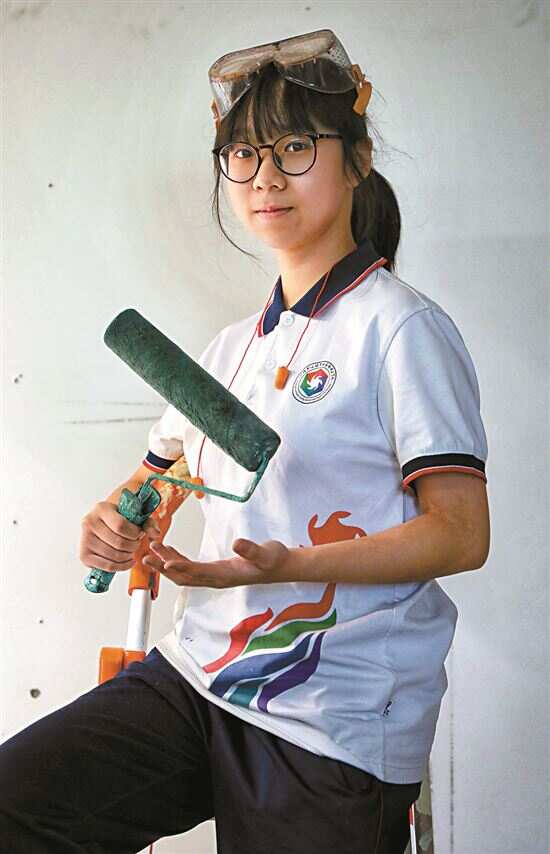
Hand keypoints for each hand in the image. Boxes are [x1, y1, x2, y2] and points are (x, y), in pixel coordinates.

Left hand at [142, 537, 293, 587]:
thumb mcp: (266, 553)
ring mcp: (214, 576)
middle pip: (183, 577)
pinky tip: (168, 551)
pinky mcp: (215, 570)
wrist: (282, 567)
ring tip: (150, 551)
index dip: (180, 568)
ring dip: (166, 564)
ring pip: (184, 573)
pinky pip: (190, 568)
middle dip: (163, 568)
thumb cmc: (274, 560)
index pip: (197, 573)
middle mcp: (216, 578)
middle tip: (145, 557)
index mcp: (225, 575)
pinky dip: (176, 560)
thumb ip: (251, 550)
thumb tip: (237, 543)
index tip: (163, 563)